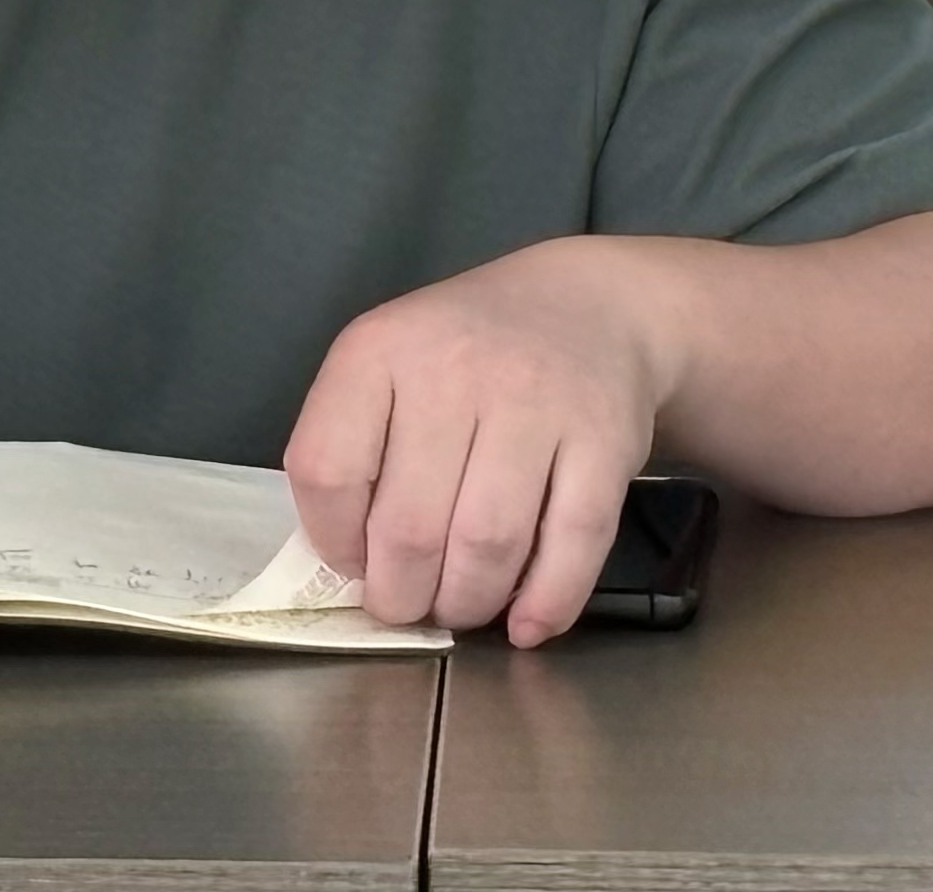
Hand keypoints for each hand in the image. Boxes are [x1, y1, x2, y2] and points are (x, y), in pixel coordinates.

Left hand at [281, 238, 679, 646]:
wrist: (586, 308)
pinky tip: (526, 624)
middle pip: (410, 526)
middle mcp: (455, 370)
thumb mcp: (387, 365)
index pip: (327, 469)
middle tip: (410, 606)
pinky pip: (573, 545)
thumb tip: (348, 569)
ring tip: (460, 606)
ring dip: (468, 602)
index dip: (334, 540)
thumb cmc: (465, 353)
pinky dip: (546, 603)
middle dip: (402, 595)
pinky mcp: (605, 440)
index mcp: (379, 350)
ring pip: (488, 545)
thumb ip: (354, 449)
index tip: (354, 563)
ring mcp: (536, 403)